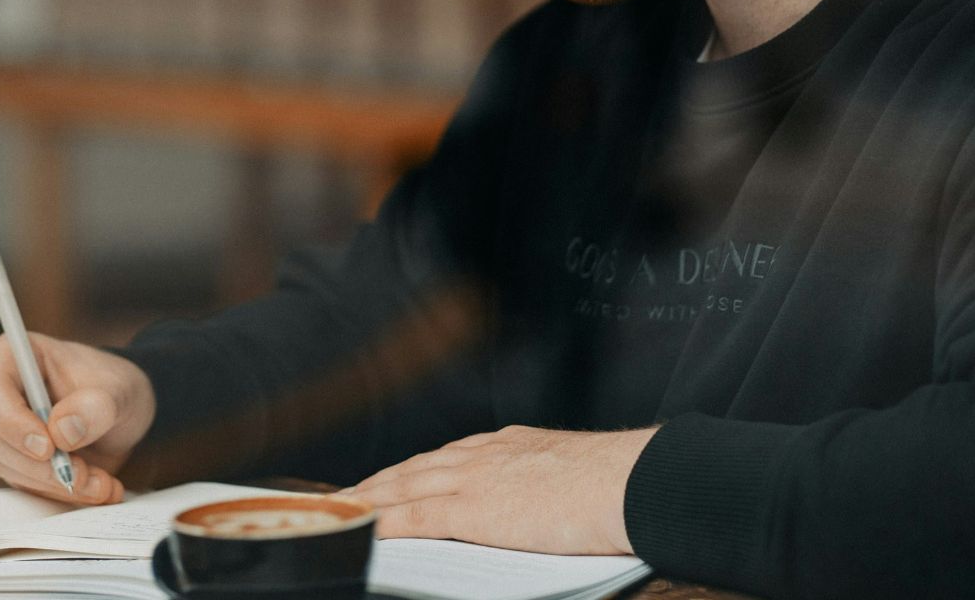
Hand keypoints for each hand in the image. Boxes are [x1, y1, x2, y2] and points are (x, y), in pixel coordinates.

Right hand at [0, 332, 156, 505]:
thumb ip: (96, 407)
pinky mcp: (11, 459)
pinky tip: (95, 488)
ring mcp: (0, 428)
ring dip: (52, 483)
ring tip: (100, 482)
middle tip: (81, 474)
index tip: (48, 448)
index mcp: (14, 356)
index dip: (11, 421)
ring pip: (5, 465)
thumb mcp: (120, 391)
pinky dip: (59, 492)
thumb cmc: (114, 387)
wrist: (122, 413)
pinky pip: (23, 483)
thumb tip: (61, 431)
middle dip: (36, 464)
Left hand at [340, 426, 656, 554]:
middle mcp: (485, 455)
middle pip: (416, 467)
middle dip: (381, 480)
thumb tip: (540, 506)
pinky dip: (383, 522)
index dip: (415, 468)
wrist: (631, 482)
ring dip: (370, 498)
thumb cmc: (619, 486)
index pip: (448, 457)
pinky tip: (362, 528)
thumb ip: (544, 486)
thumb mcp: (570, 474)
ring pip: (404, 487)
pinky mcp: (471, 511)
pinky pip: (412, 516)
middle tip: (350, 491)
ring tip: (343, 509)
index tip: (395, 476)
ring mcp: (475, 480)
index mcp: (510, 445)